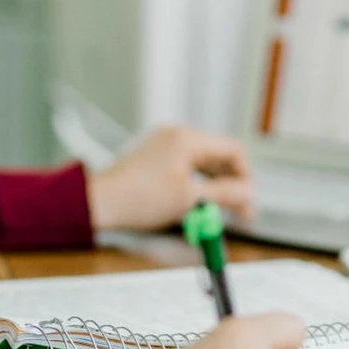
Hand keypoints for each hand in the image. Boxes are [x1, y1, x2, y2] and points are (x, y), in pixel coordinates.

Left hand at [86, 125, 253, 230]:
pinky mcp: (154, 156)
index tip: (247, 201)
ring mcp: (164, 144)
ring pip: (203, 163)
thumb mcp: (189, 200)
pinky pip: (186, 167)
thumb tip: (248, 194)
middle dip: (231, 184)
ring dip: (214, 186)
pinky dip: (196, 184)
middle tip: (239, 213)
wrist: (99, 202)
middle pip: (219, 156)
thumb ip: (224, 194)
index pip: (233, 151)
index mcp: (187, 139)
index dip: (245, 177)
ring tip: (217, 212)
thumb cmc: (138, 199)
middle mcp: (177, 136)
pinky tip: (197, 203)